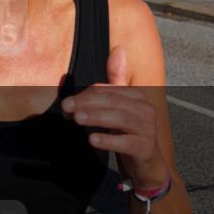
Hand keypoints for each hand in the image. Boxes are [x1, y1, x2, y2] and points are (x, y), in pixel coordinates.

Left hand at [61, 46, 168, 188]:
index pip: (108, 90)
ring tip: (77, 119)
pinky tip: (92, 139)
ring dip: (96, 117)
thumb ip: (115, 79)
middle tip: (66, 108)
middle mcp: (145, 109)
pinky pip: (126, 142)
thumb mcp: (120, 105)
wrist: (145, 165)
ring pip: (119, 119)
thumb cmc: (128, 131)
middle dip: (87, 103)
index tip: (66, 104)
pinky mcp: (145, 148)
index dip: (86, 95)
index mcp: (137, 95)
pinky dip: (109, 140)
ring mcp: (147, 129)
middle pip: (113, 102)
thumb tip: (118, 48)